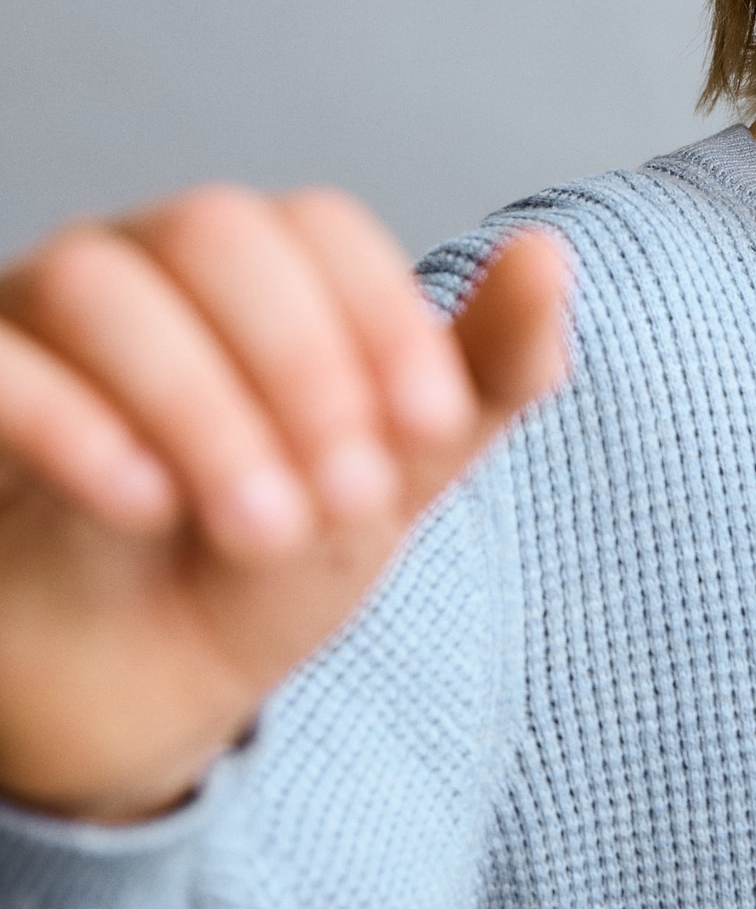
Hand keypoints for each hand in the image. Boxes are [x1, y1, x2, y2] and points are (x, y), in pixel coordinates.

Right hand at [0, 186, 569, 823]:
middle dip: (300, 364)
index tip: (430, 431)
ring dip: (201, 406)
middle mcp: (141, 271)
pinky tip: (145, 508)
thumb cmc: (274, 554)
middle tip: (346, 496)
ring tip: (263, 527)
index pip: (319, 225)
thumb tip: (550, 254)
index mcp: (255, 273)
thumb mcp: (401, 473)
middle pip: (213, 231)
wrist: (147, 684)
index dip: (383, 318)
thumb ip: (485, 372)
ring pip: (97, 283)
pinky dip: (74, 426)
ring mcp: (37, 326)